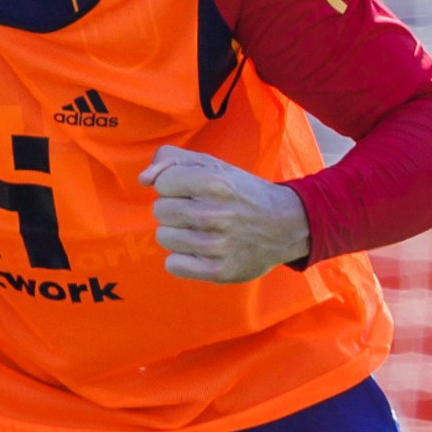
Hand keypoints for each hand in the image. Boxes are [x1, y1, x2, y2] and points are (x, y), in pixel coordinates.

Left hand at [147, 146, 310, 282]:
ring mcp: (218, 245)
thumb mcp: (212, 164)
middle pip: (160, 210)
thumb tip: (144, 179)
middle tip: (199, 211)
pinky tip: (201, 251)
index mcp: (216, 182)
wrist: (287, 225)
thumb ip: (171, 159)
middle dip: (174, 208)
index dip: (173, 185)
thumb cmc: (240, 192)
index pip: (162, 183)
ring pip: (164, 237)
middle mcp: (217, 214)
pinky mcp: (219, 271)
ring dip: (178, 233)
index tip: (192, 190)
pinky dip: (182, 258)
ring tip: (203, 230)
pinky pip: (173, 264)